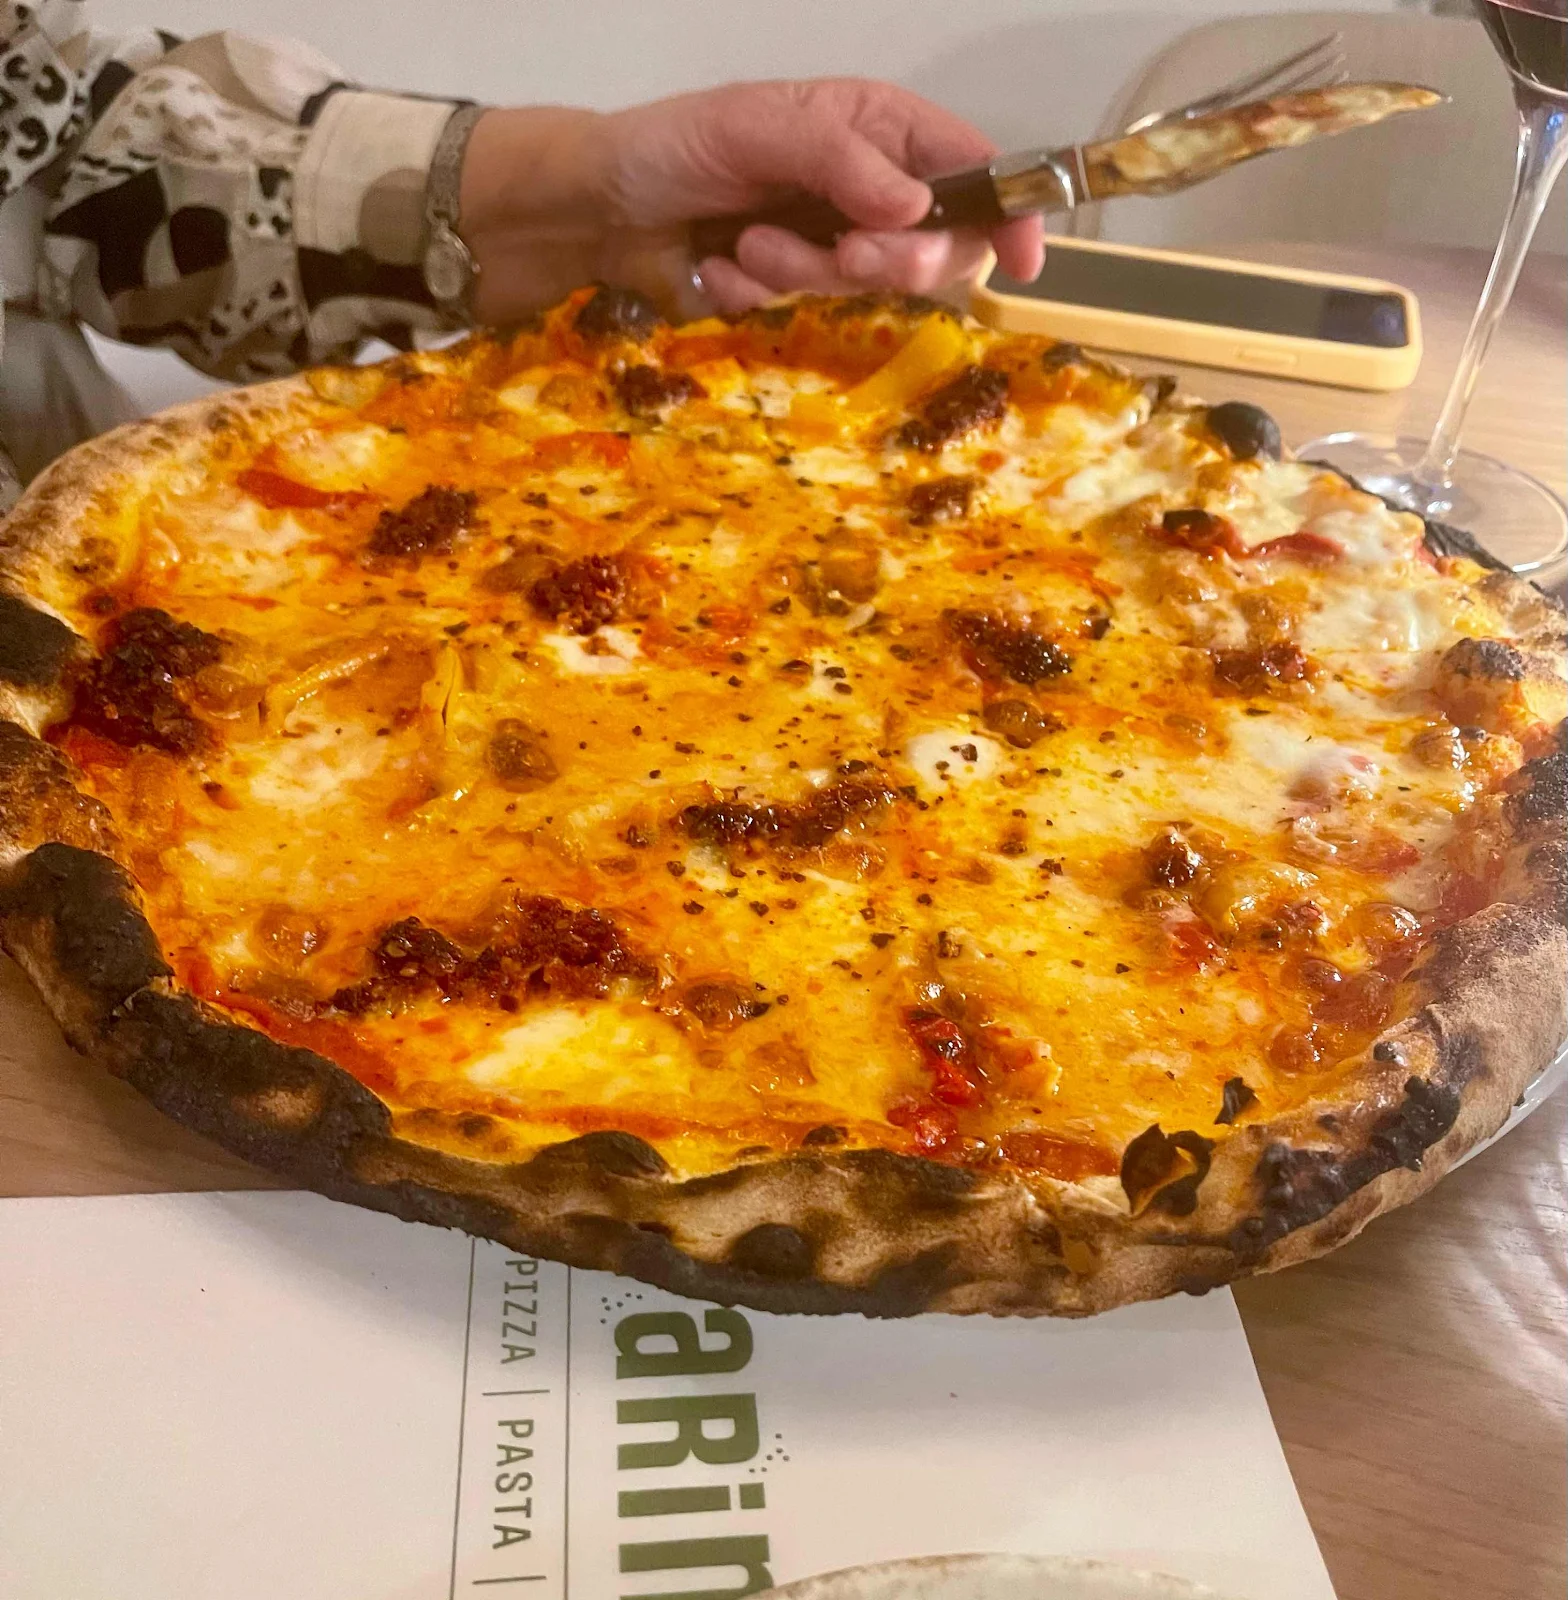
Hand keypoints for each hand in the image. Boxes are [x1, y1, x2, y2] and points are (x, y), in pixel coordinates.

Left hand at [458, 80, 1044, 321]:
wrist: (604, 206)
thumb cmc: (680, 144)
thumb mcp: (760, 129)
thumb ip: (842, 163)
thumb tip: (918, 207)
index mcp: (879, 129)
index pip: (971, 170)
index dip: (1008, 213)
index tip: (1022, 258)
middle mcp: (869, 187)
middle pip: (937, 246)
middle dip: (890, 258)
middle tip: (847, 249)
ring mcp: (833, 242)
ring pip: (866, 285)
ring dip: (803, 272)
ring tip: (747, 244)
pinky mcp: (794, 288)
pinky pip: (803, 308)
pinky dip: (758, 292)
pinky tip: (721, 266)